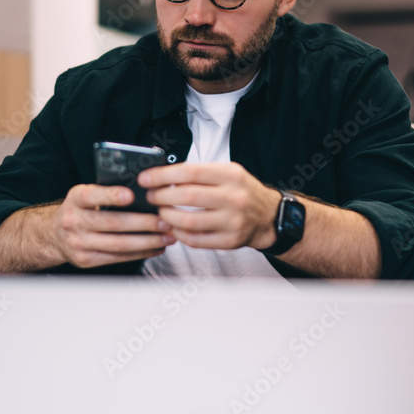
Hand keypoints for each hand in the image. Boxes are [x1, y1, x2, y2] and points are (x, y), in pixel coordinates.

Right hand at [52, 184, 176, 267]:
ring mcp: (79, 243)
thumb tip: (144, 192)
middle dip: (144, 223)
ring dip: (148, 241)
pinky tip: (155, 248)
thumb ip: (107, 192)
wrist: (54, 234)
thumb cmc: (79, 210)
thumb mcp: (86, 194)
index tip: (131, 195)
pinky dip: (140, 253)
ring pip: (119, 244)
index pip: (93, 196)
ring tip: (166, 236)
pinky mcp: (86, 260)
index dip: (112, 196)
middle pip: (113, 223)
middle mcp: (74, 221)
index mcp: (76, 199)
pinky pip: (118, 258)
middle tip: (164, 221)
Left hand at [139, 162, 280, 250]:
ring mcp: (233, 221)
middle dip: (161, 196)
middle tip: (151, 196)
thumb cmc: (241, 191)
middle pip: (187, 196)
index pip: (190, 172)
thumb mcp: (227, 172)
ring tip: (160, 211)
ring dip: (167, 216)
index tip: (145, 179)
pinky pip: (196, 240)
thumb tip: (162, 175)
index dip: (163, 176)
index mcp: (231, 175)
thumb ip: (199, 172)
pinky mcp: (230, 241)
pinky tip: (173, 227)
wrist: (268, 216)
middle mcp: (234, 198)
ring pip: (189, 221)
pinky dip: (179, 234)